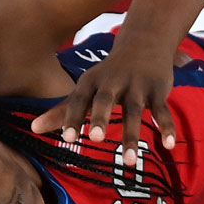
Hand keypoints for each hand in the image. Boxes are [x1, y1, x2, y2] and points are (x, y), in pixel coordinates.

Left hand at [31, 28, 176, 166]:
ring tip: (130, 162)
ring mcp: (137, 86)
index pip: (79, 100)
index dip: (72, 118)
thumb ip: (62, 110)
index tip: (67, 139)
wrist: (145, 42)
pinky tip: (169, 145)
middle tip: (95, 138)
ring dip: (132, 135)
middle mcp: (113, 82)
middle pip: (105, 100)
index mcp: (92, 82)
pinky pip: (162, 110)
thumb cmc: (110, 73)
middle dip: (101, 118)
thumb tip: (33, 129)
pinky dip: (166, 127)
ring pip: (134, 111)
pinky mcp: (158, 90)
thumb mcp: (86, 88)